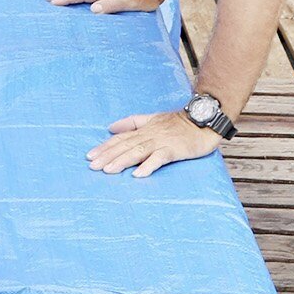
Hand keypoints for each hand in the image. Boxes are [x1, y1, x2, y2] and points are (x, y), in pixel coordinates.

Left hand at [88, 109, 220, 177]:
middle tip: (92, 166)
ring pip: (138, 151)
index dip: (105, 146)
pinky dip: (148, 166)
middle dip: (108, 156)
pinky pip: (159, 158)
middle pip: (125, 145)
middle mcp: (149, 134)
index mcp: (144, 129)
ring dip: (122, 161)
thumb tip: (110, 127)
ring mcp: (161, 142)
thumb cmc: (179, 122)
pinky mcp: (174, 149)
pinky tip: (138, 175)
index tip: (90, 156)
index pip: (120, 138)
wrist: (204, 119)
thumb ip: (132, 122)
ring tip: (108, 170)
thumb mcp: (153, 118)